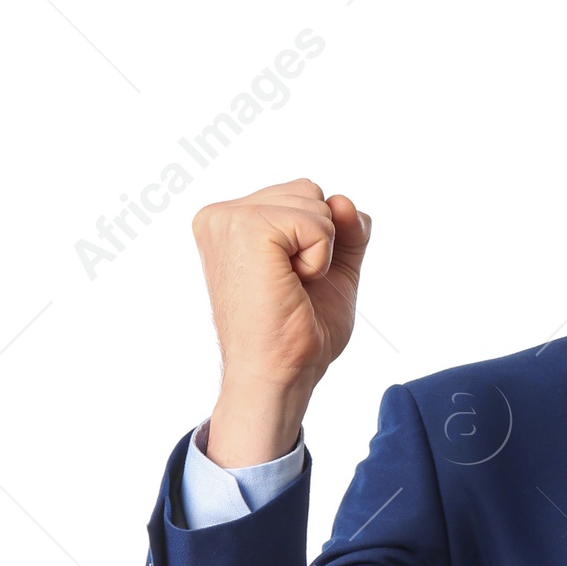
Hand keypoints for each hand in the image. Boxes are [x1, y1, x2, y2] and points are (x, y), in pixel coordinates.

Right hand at [192, 178, 371, 465]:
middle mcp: (221, 215)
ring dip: (321, 252)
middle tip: (290, 285)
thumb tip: (344, 201)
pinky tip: (292, 285)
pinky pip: (319, 223)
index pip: (302, 195)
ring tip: (288, 286)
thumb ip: (345, 230)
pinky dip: (320, 259)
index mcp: (230, 222)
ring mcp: (229, 218)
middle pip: (309, 190)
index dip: (318, 240)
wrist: (277, 375)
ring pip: (315, 202)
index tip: (289, 281)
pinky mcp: (247, 228)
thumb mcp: (333, 270)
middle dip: (320, 240)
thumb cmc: (296, 334)